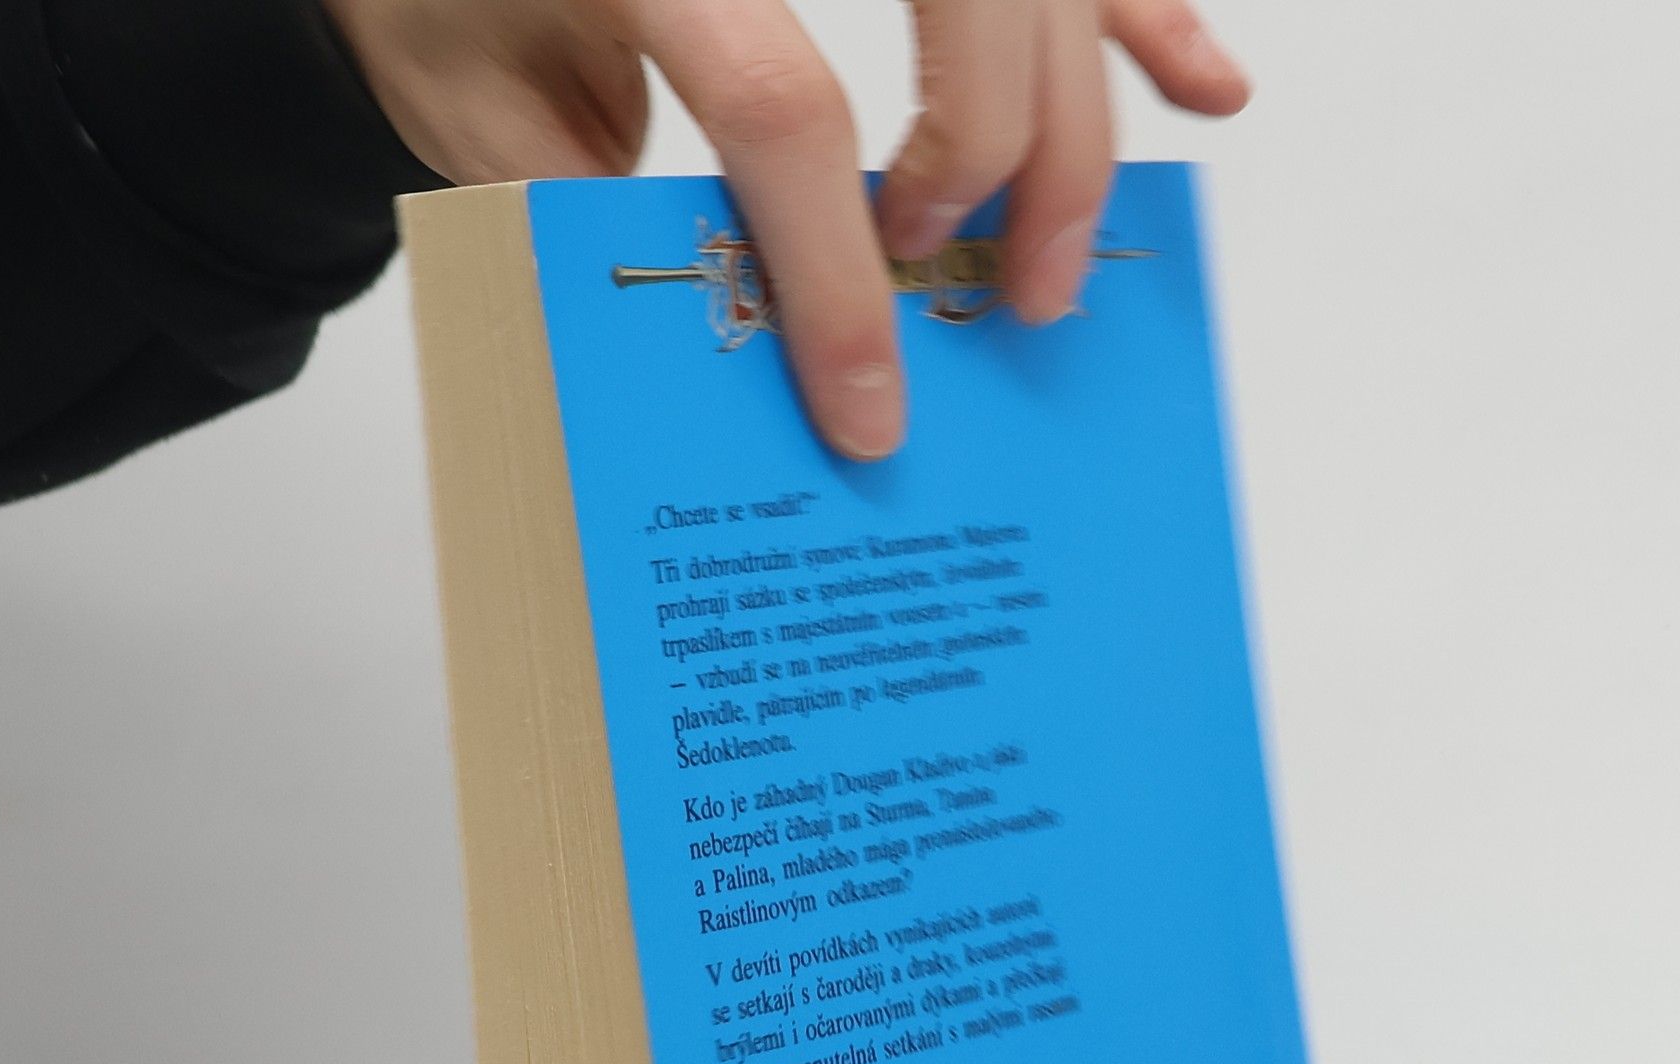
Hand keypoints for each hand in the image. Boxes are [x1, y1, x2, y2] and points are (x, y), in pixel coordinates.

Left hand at [325, 0, 1249, 458]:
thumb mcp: (477, 121)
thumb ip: (603, 218)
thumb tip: (755, 344)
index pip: (782, 103)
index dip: (834, 273)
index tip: (869, 406)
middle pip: (974, 0)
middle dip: (1005, 169)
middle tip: (1002, 305)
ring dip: (1079, 116)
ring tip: (1056, 260)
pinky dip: (1136, 13)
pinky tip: (1201, 83)